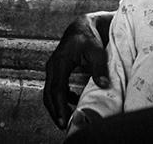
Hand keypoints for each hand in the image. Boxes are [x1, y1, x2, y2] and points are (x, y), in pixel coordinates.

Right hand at [43, 13, 111, 128]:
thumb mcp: (97, 52)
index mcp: (60, 62)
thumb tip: (103, 85)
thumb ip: (99, 69)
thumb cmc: (89, 38)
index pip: (56, 89)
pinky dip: (61, 97)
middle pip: (48, 94)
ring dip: (57, 105)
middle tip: (65, 125)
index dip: (59, 107)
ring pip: (50, 92)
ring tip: (70, 116)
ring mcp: (52, 68)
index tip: (64, 120)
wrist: (82, 26)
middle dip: (55, 111)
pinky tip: (73, 101)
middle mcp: (52, 65)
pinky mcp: (56, 70)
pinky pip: (54, 87)